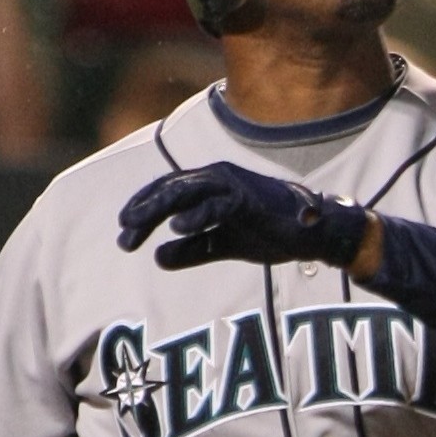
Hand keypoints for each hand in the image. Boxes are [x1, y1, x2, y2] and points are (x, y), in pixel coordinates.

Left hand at [117, 162, 369, 270]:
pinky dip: (196, 215)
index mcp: (210, 186)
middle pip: (170, 190)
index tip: (124, 233)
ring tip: (136, 226)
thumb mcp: (223, 245)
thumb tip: (158, 258)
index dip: (143, 209)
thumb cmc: (269, 232)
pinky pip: (216, 205)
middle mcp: (217, 178)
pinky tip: (177, 229)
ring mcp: (233, 185)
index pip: (167, 192)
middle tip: (123, 235)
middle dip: (143, 212)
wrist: (313, 233)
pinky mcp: (248, 199)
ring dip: (158, 209)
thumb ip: (192, 250)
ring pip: (185, 191)